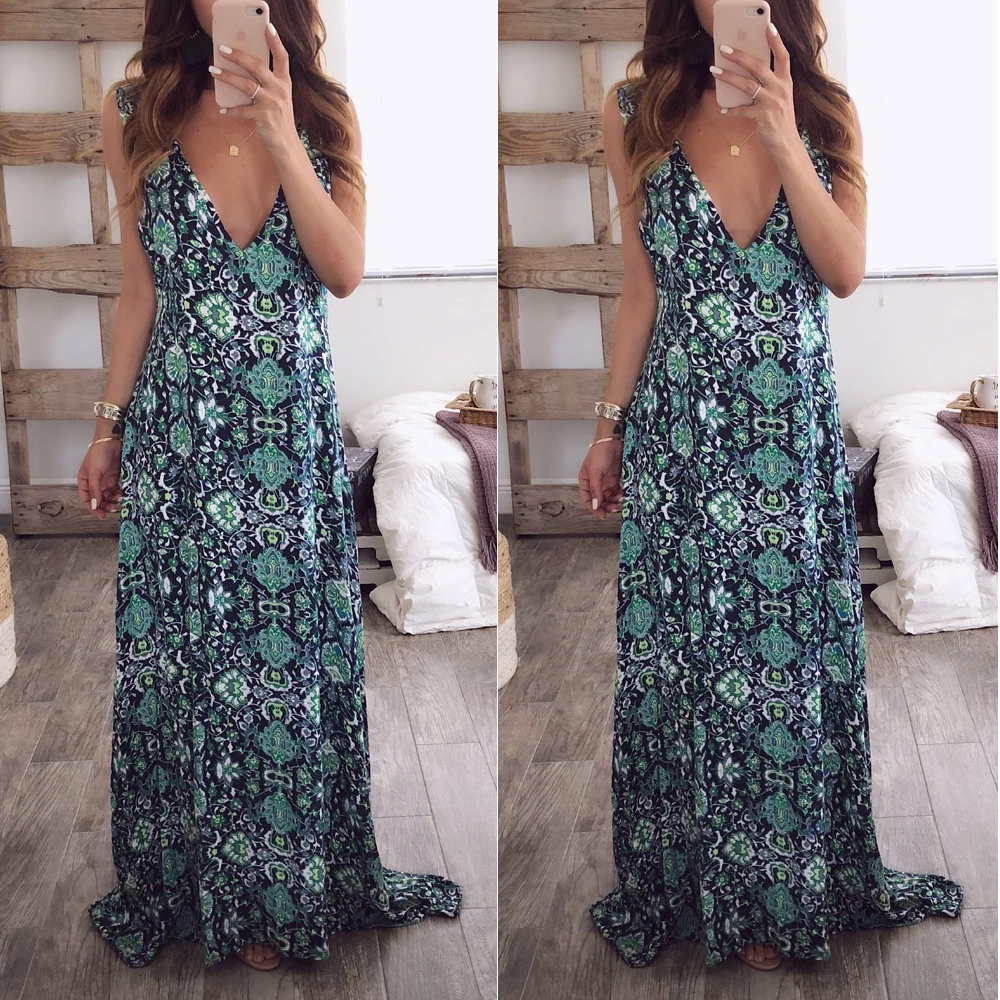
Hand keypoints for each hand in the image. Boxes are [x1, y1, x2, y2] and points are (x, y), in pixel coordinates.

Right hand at [77, 439, 123, 519]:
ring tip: (121, 499)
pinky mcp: (116, 477)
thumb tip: (94, 505)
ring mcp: (105, 480)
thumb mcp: (94, 473)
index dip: (93, 508)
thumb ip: (95, 489)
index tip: (101, 515)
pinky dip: (121, 493)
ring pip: (109, 496)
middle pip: (99, 499)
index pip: (86, 499)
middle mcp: (95, 483)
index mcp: (85, 482)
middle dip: (106, 505)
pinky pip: (118, 489)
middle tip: (114, 508)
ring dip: (114, 500)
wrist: (112, 441)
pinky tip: (124, 494)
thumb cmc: (99, 453)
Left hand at [210, 23, 296, 154]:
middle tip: (222, 49)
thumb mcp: (279, 97)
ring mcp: (272, 104)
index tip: (267, 27)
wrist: (286, 144)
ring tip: (213, 71)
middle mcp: (279, 90)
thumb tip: (245, 66)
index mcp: (284, 82)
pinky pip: (242, 110)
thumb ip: (267, 82)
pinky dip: (230, 110)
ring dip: (227, 77)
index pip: (282, 57)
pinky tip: (222, 109)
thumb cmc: (279, 118)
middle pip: (257, 67)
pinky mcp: (263, 117)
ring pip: (246, 85)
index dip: (275, 41)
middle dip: (238, 56)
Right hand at [578, 439, 624, 519]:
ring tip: (621, 499)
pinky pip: (617, 490)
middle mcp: (595, 483)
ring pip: (609, 496)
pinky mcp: (615, 478)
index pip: (587, 499)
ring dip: (615, 500)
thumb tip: (595, 505)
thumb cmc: (600, 453)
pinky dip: (620, 493)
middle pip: (600, 500)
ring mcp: (605, 481)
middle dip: (607, 505)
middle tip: (615, 508)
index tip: (602, 515)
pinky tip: (624, 494)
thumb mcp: (595, 472)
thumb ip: (596, 490)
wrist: (613, 440)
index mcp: (586, 481)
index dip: (594, 508)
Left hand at [711, 23, 797, 152]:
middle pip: (758, 66)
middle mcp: (780, 88)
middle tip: (724, 49)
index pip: (783, 56)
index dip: (776, 41)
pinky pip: (743, 110)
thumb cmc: (779, 118)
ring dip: (728, 77)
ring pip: (747, 85)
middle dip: (739, 56)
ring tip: (714, 71)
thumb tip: (747, 72)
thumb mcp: (780, 96)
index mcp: (785, 81)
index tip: (768, 27)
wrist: (786, 142)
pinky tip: (722, 109)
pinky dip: (731, 110)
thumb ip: (769, 83)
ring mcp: (772, 102)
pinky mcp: (763, 117)